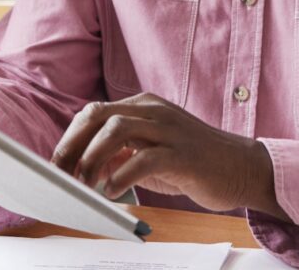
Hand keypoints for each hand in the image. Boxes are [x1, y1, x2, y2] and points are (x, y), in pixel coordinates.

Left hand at [51, 93, 287, 218]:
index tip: (57, 166)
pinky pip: (143, 159)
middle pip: (99, 115)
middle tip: (61, 175)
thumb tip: (86, 165)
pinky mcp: (182, 154)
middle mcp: (154, 111)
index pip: (94, 112)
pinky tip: (114, 193)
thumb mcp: (152, 151)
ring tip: (85, 186)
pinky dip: (121, 176)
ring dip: (92, 159)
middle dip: (72, 145)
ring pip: (116, 130)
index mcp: (144, 106)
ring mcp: (169, 129)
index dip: (70, 138)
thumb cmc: (194, 161)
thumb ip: (123, 152)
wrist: (242, 167)